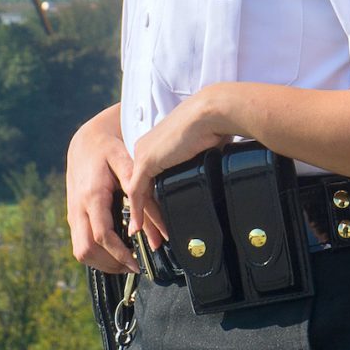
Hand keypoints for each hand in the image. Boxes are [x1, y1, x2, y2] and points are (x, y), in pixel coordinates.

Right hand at [65, 107, 139, 274]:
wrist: (85, 143)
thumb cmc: (110, 150)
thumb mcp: (128, 162)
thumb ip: (142, 193)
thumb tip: (155, 227)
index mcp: (92, 195)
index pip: (101, 235)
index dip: (118, 253)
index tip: (137, 263)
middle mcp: (78, 208)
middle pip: (86, 250)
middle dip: (109, 264)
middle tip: (133, 267)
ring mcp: (72, 214)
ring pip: (80, 251)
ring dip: (102, 263)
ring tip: (126, 263)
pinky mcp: (73, 217)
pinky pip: (80, 244)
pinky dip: (96, 255)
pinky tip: (114, 253)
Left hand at [124, 87, 236, 250]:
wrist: (211, 113)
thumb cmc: (213, 124)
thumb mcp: (200, 147)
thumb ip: (194, 160)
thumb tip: (209, 173)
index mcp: (156, 143)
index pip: (149, 177)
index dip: (153, 199)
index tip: (160, 216)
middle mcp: (145, 147)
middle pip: (142, 186)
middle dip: (148, 212)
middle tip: (156, 234)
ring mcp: (143, 154)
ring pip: (139, 192)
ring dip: (145, 217)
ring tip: (153, 237)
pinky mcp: (146, 162)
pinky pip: (137, 192)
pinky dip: (138, 211)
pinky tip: (139, 226)